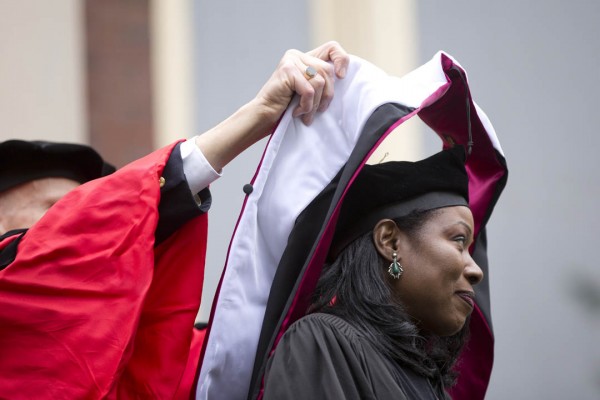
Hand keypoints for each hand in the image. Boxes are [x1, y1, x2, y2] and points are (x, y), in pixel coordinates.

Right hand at [195, 42, 348, 171]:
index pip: (332, 48)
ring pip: (320, 81)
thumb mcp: (310, 93)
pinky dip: (306, 105)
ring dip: (315, 104)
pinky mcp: (287, 70)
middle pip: (328, 71)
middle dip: (326, 96)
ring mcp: (291, 61)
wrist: (264, 118)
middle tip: (316, 111)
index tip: (341, 77)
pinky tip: (296, 112)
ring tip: (304, 114)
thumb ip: (322, 81)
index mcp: (305, 58)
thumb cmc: (286, 109)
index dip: (342, 59)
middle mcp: (298, 55)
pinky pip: (309, 90)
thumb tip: (343, 77)